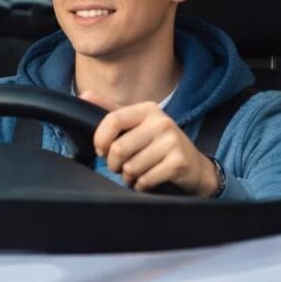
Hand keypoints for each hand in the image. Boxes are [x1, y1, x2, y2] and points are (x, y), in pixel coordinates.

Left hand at [85, 94, 219, 195]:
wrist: (195, 167)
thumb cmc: (159, 145)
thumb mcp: (137, 124)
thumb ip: (110, 111)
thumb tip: (85, 96)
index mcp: (148, 109)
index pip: (112, 120)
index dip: (100, 140)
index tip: (101, 150)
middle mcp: (161, 122)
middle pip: (118, 149)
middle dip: (114, 165)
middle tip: (122, 166)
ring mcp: (172, 142)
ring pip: (131, 167)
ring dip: (129, 177)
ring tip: (138, 173)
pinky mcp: (178, 163)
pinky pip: (145, 180)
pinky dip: (142, 186)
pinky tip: (150, 180)